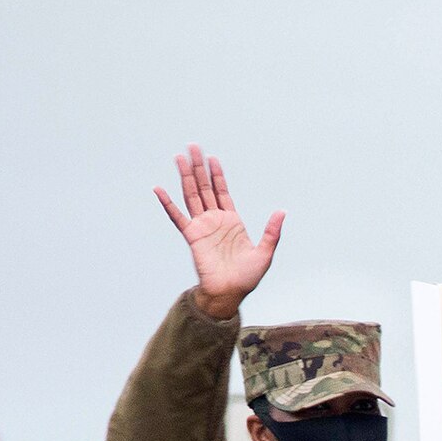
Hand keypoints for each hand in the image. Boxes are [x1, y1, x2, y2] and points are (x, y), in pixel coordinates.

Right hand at [154, 145, 282, 320]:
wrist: (229, 293)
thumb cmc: (247, 278)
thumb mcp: (265, 253)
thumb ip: (272, 232)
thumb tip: (282, 211)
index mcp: (232, 221)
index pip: (222, 191)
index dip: (217, 175)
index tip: (212, 158)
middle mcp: (215, 220)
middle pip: (204, 187)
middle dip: (199, 167)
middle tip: (192, 147)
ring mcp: (202, 227)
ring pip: (191, 195)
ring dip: (185, 177)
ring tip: (179, 158)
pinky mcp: (192, 236)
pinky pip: (178, 217)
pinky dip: (168, 203)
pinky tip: (159, 189)